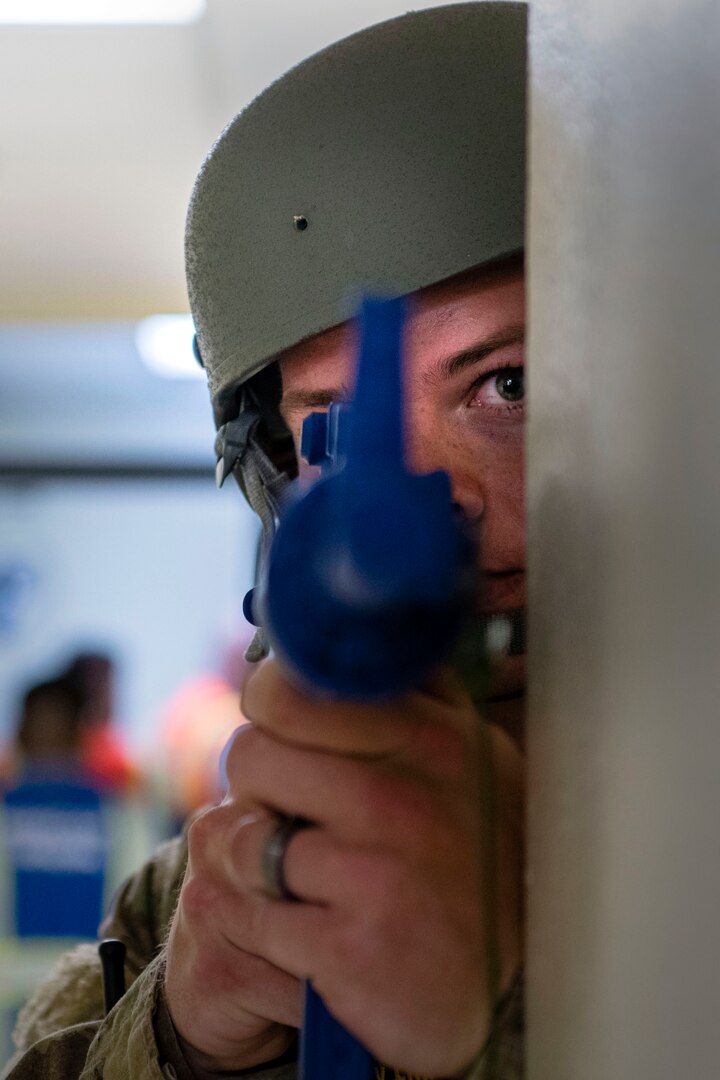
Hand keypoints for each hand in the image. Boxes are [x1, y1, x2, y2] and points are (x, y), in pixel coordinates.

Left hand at [165, 659, 523, 1076]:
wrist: (506, 985)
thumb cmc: (473, 853)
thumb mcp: (469, 757)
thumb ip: (415, 692)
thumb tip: (351, 628)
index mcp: (428, 738)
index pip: (289, 692)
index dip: (269, 709)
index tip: (283, 730)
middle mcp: (402, 798)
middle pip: (250, 755)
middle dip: (258, 784)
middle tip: (290, 809)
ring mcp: (376, 874)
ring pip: (240, 838)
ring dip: (253, 859)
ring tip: (295, 872)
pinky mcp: (349, 948)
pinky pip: (250, 913)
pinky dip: (262, 922)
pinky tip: (304, 926)